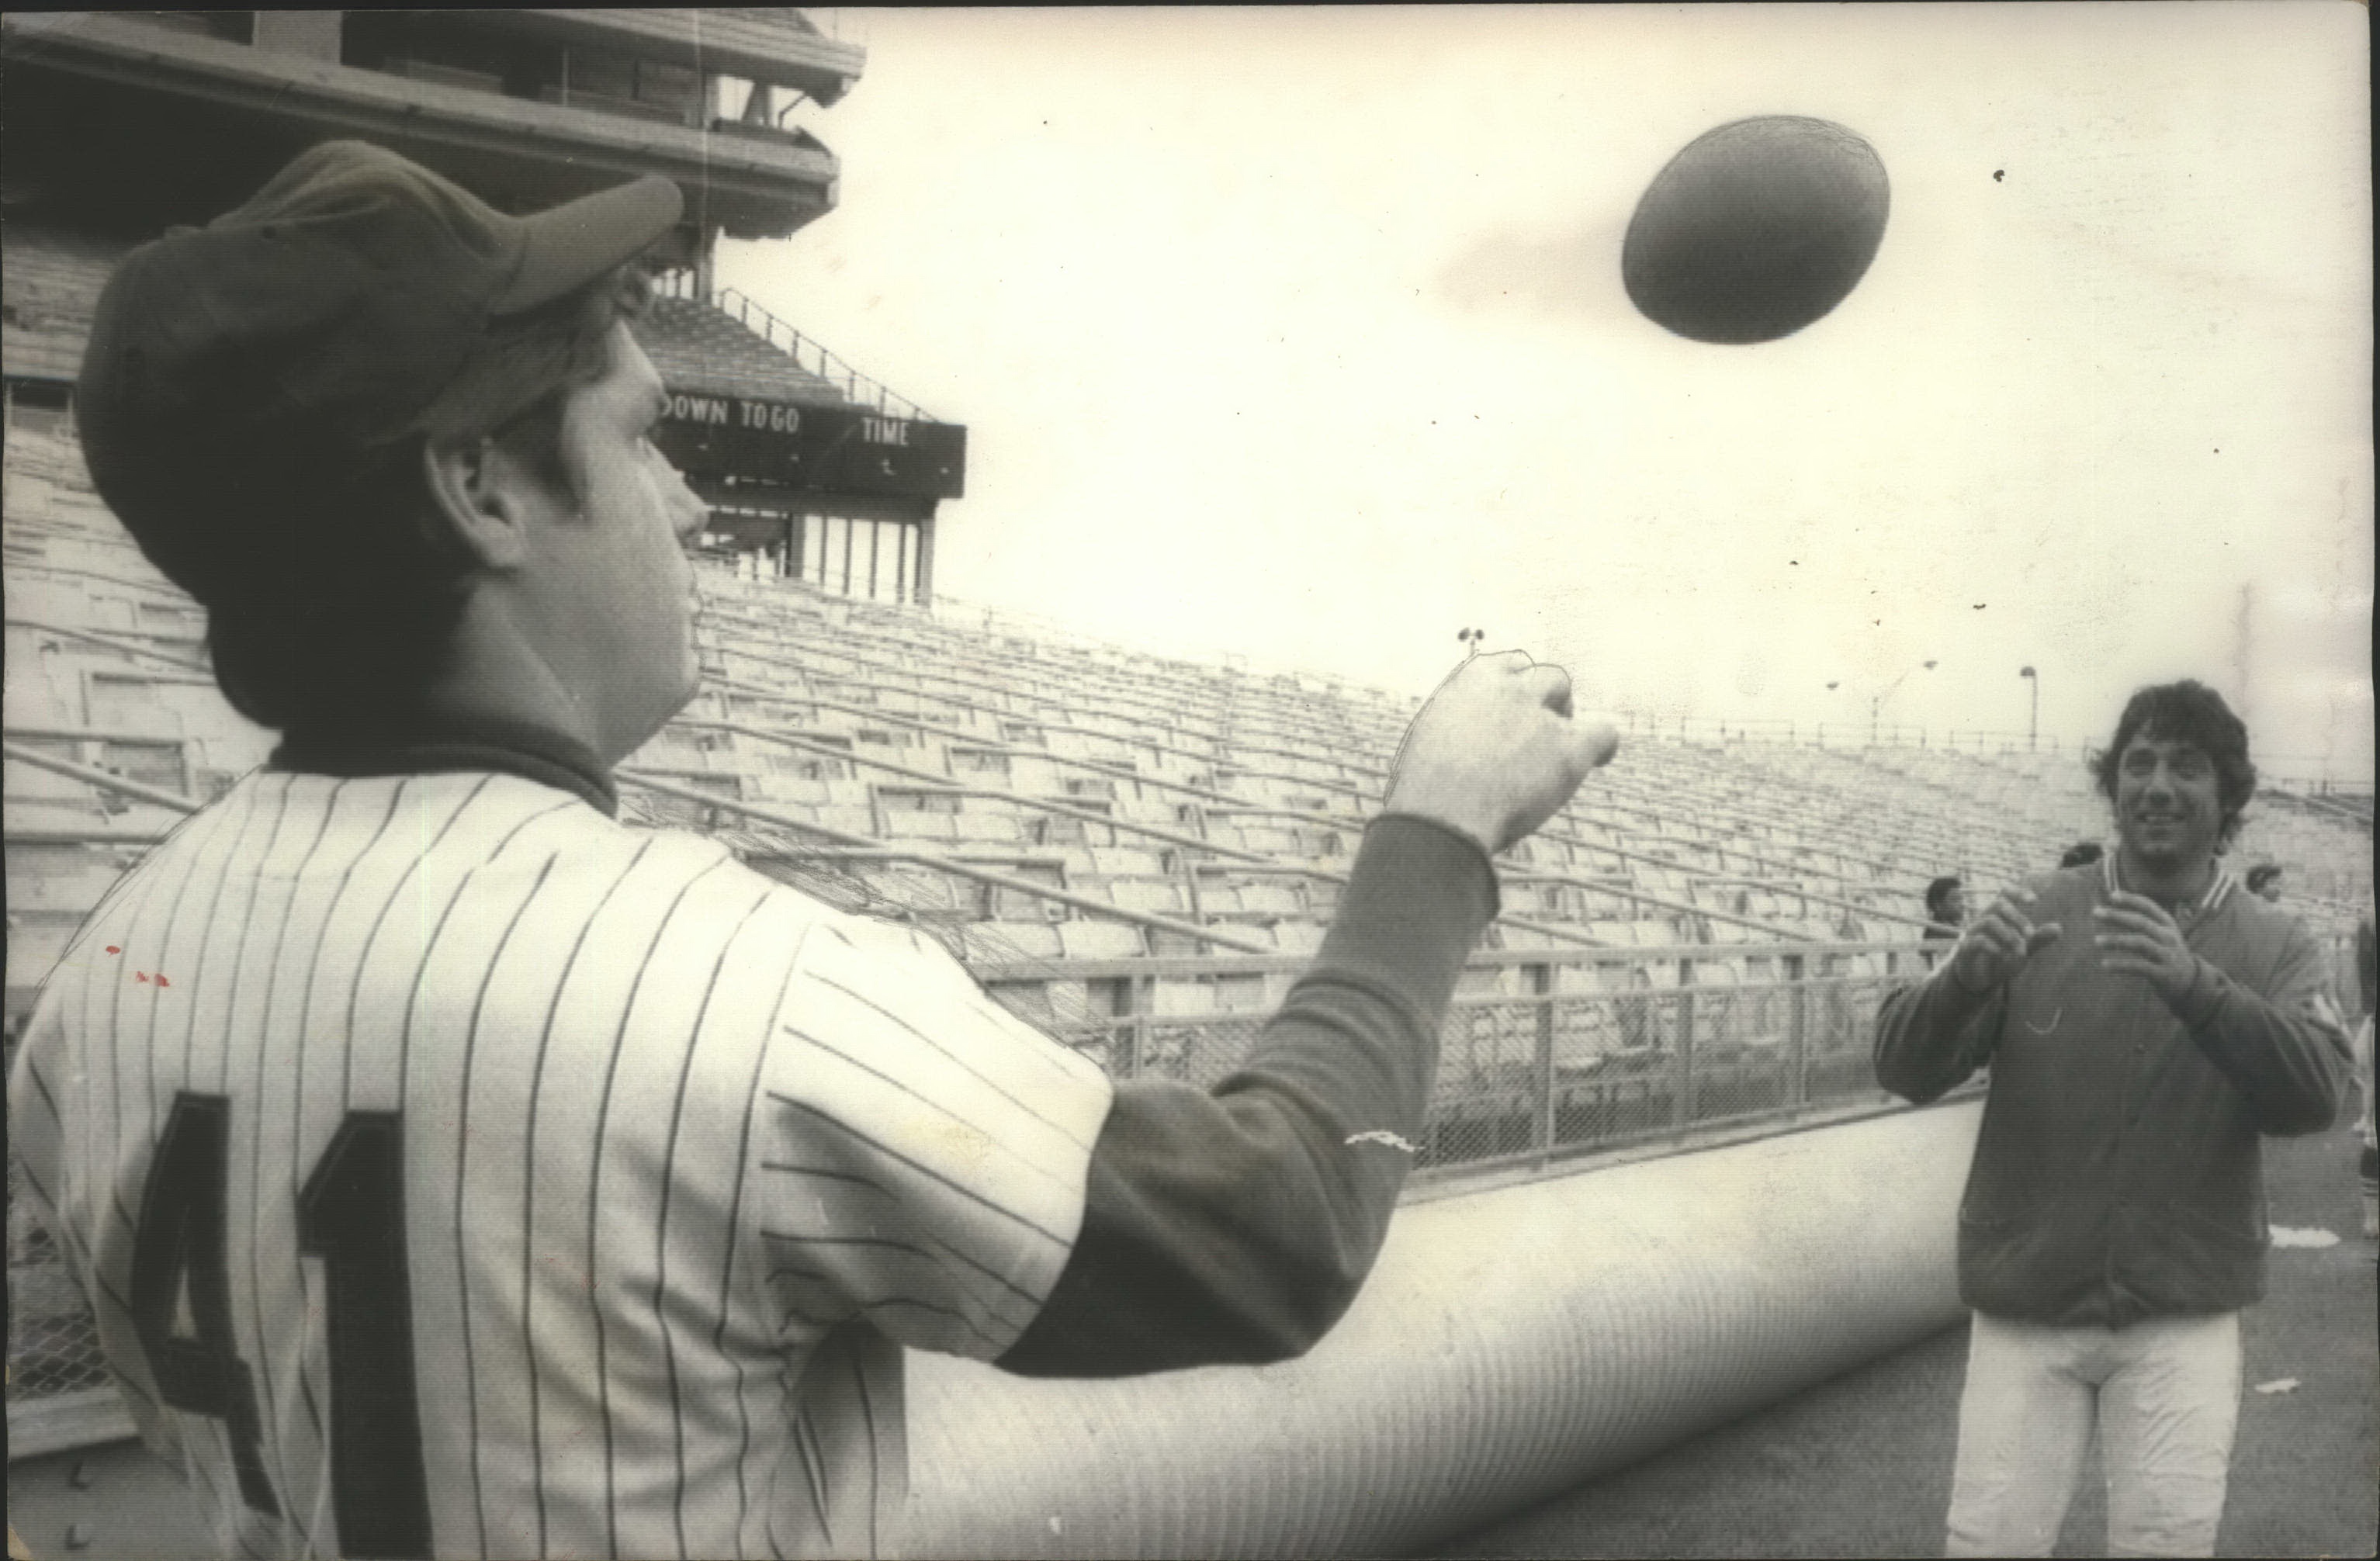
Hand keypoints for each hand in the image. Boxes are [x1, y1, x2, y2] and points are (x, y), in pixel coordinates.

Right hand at [1383, 650, 1618, 856]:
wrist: (1443, 813)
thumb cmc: (1427, 791)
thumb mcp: (1432, 743)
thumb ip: (1460, 730)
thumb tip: (1470, 746)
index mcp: (1472, 683)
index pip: (1509, 665)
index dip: (1519, 685)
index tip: (1519, 704)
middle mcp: (1510, 689)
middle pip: (1545, 676)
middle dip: (1546, 698)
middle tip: (1542, 730)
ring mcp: (1541, 715)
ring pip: (1565, 692)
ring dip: (1564, 715)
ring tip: (1559, 747)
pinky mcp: (1568, 748)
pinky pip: (1601, 734)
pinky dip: (1603, 746)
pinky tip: (1601, 760)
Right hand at [1949, 886, 2061, 993]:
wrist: (1981, 981)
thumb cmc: (2001, 959)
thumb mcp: (2023, 950)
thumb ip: (2038, 940)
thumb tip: (2058, 928)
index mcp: (1999, 915)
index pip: (2004, 894)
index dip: (2017, 892)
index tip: (2034, 901)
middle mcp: (1984, 919)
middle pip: (1998, 904)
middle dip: (2018, 917)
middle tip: (2031, 934)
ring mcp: (1972, 932)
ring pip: (1989, 920)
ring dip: (2009, 935)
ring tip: (2020, 950)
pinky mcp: (1965, 947)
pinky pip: (1978, 940)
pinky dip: (1995, 947)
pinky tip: (2003, 956)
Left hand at [2093, 890, 2199, 1006]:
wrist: (2190, 980)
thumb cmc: (2166, 952)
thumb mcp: (2161, 933)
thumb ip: (2143, 922)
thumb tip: (2111, 907)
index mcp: (2167, 924)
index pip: (2149, 907)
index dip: (2131, 899)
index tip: (2112, 895)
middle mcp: (2169, 937)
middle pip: (2141, 922)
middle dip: (2117, 916)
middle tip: (2095, 912)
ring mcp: (2167, 955)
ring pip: (2140, 943)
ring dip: (2117, 940)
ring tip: (2097, 941)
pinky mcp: (2163, 974)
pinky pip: (2139, 966)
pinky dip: (2121, 965)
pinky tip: (2105, 964)